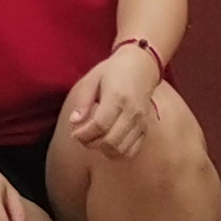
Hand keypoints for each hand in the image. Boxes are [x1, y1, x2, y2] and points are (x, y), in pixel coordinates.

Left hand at [63, 44, 162, 159]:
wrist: (141, 67)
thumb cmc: (113, 71)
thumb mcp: (92, 79)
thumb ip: (83, 101)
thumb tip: (74, 122)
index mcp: (117, 98)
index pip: (100, 125)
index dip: (84, 135)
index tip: (74, 134)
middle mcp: (132, 113)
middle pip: (111, 141)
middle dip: (92, 144)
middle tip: (81, 138)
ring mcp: (141, 123)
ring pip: (122, 150)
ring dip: (104, 150)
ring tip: (94, 140)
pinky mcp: (146, 129)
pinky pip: (133, 151)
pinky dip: (118, 153)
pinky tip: (108, 145)